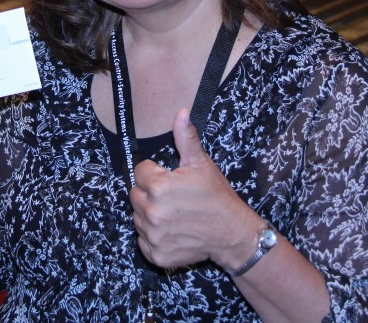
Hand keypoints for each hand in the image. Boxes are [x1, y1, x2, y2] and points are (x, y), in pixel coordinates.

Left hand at [130, 108, 257, 269]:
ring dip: (150, 214)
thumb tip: (181, 112)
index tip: (171, 178)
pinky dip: (153, 237)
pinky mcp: (157, 255)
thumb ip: (186, 137)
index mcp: (159, 186)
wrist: (233, 233)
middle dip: (150, 193)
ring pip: (137, 218)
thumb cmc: (217, 196)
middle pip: (135, 195)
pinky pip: (143, 240)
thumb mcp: (201, 163)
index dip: (154, 173)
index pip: (139, 172)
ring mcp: (153, 236)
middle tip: (173, 197)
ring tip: (174, 213)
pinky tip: (172, 230)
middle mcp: (152, 212)